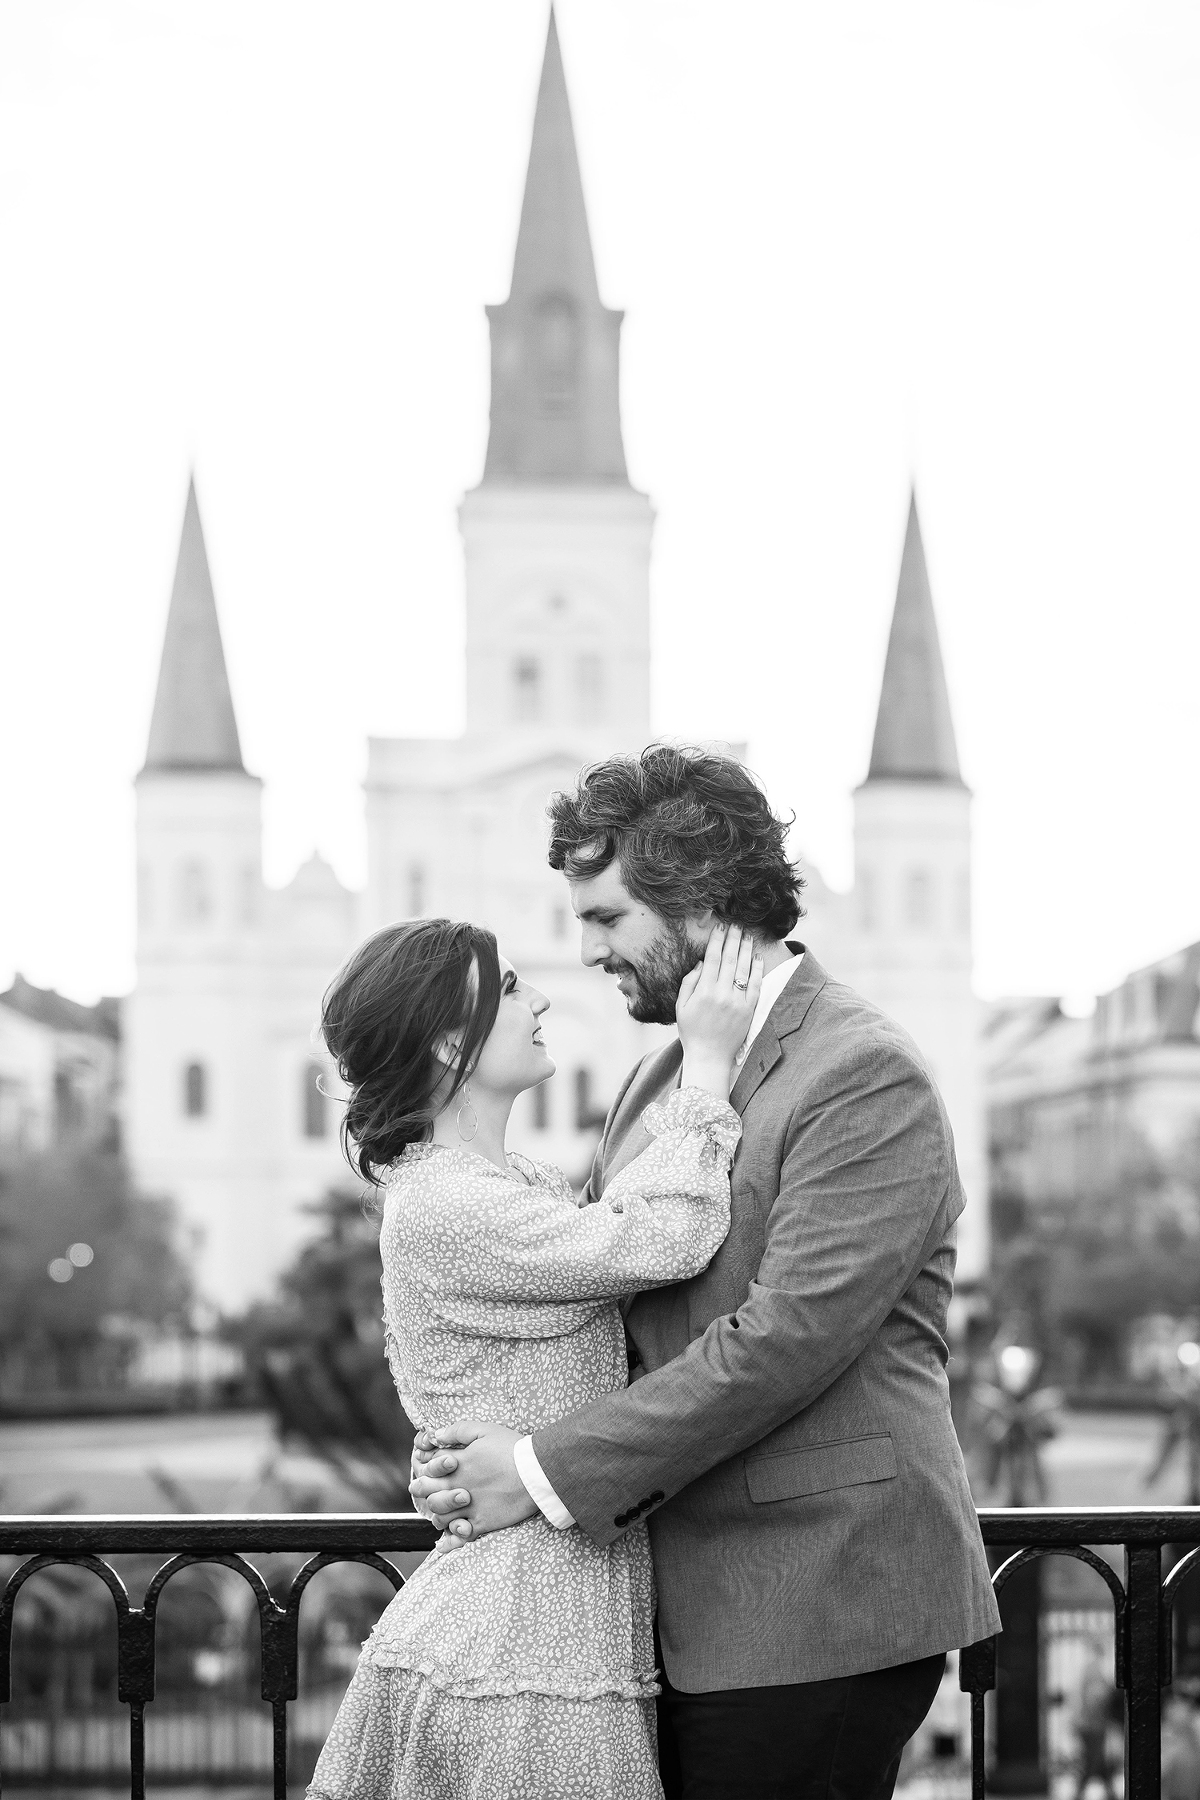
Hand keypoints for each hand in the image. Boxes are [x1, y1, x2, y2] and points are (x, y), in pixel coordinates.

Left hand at [407, 1418, 536, 1544]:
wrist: (536, 1473)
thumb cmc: (512, 1448)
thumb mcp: (484, 1430)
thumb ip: (457, 1431)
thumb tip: (436, 1434)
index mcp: (457, 1464)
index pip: (430, 1467)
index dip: (426, 1466)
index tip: (426, 1466)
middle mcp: (458, 1487)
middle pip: (428, 1493)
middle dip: (421, 1490)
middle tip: (422, 1489)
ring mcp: (469, 1507)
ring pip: (439, 1517)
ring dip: (437, 1514)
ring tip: (442, 1511)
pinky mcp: (481, 1523)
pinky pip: (459, 1536)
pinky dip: (449, 1541)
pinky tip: (444, 1543)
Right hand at [675, 923, 763, 1094]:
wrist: (710, 1057)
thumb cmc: (692, 1031)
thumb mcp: (682, 1006)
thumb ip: (689, 982)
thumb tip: (702, 962)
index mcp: (704, 992)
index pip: (713, 959)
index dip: (717, 941)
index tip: (720, 927)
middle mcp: (722, 995)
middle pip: (730, 960)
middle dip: (733, 939)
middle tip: (737, 924)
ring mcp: (737, 1003)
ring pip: (744, 970)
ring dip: (746, 950)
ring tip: (748, 936)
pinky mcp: (749, 1011)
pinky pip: (755, 986)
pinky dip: (757, 970)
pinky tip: (758, 958)